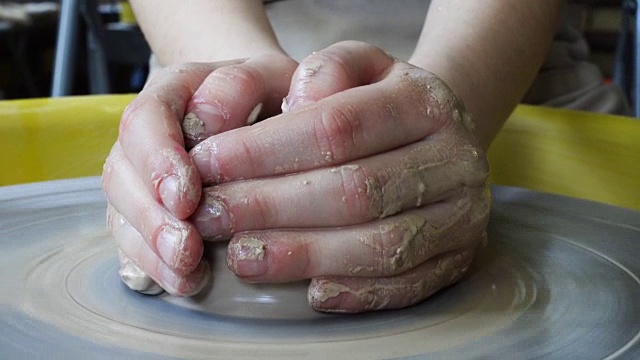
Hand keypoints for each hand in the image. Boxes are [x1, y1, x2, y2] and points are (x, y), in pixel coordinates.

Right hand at [102, 54, 297, 294]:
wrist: (263, 103)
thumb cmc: (271, 92)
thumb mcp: (269, 74)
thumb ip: (241, 84)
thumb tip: (209, 121)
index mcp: (172, 91)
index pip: (146, 121)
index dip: (158, 161)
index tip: (186, 197)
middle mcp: (149, 134)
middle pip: (124, 173)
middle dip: (151, 217)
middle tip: (186, 248)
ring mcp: (144, 173)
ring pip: (122, 210)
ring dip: (150, 247)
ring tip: (185, 273)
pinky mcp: (150, 208)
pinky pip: (133, 239)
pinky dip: (151, 264)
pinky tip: (179, 281)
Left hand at [190, 41, 490, 311]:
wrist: (442, 137)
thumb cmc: (382, 102)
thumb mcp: (358, 65)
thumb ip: (325, 70)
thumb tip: (294, 104)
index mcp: (425, 102)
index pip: (336, 127)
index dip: (264, 150)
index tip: (207, 163)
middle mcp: (454, 159)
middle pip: (354, 190)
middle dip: (271, 207)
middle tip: (211, 215)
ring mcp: (462, 214)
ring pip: (379, 245)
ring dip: (302, 255)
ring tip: (241, 256)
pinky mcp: (460, 258)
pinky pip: (408, 285)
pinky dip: (356, 293)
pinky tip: (308, 291)